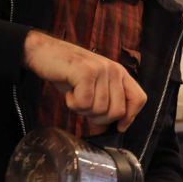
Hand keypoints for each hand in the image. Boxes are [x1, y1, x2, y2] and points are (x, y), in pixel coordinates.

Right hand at [22, 30, 146, 131]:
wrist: (43, 52)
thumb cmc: (68, 72)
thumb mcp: (92, 88)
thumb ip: (104, 104)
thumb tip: (109, 129)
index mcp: (119, 73)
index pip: (139, 98)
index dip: (130, 116)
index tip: (119, 126)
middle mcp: (114, 70)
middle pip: (117, 111)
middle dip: (99, 118)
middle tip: (84, 106)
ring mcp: (101, 70)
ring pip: (100, 110)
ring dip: (83, 109)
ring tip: (75, 94)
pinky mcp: (86, 72)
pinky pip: (85, 103)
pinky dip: (73, 104)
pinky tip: (69, 92)